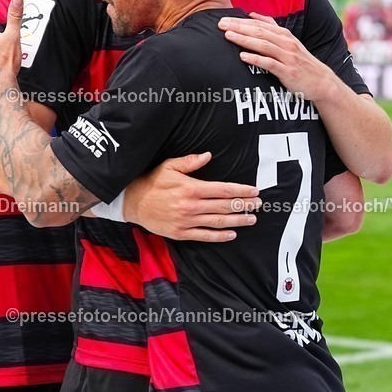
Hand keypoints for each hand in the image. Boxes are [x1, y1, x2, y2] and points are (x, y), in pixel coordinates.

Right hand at [123, 152, 260, 241]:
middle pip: (224, 206)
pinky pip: (205, 236)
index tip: (254, 191)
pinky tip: (232, 234)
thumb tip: (208, 155)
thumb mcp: (169, 166)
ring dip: (237, 220)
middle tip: (259, 205)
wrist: (132, 202)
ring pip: (218, 222)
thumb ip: (190, 162)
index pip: (223, 190)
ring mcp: (187, 221)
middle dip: (244, 205)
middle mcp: (191, 206)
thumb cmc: (151, 182)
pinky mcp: (181, 233)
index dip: (241, 191)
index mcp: (191, 188)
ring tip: (251, 219)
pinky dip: (220, 236)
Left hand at [218, 12, 336, 99]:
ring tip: (228, 36)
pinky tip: (243, 57)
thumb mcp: (288, 40)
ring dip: (245, 40)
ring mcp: (287, 57)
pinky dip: (256, 59)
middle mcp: (286, 43)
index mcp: (284, 34)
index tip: (223, 19)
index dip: (240, 21)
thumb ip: (271, 27)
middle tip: (220, 24)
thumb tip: (252, 14)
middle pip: (259, 32)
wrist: (321, 81)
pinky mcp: (288, 72)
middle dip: (239, 27)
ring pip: (263, 45)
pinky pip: (270, 64)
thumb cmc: (300, 61)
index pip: (259, 24)